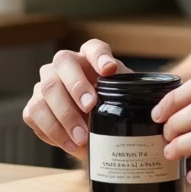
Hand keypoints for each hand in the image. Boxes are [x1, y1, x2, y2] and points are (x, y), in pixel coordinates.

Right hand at [22, 40, 131, 158]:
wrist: (93, 136)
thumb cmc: (111, 111)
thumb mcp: (125, 101)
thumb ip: (134, 97)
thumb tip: (156, 105)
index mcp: (90, 58)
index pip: (93, 47)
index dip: (99, 56)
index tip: (110, 70)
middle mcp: (65, 65)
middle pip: (63, 63)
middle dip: (76, 85)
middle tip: (90, 106)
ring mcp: (46, 84)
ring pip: (46, 89)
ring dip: (64, 114)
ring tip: (82, 137)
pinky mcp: (35, 106)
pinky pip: (34, 113)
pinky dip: (52, 130)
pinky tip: (70, 144)